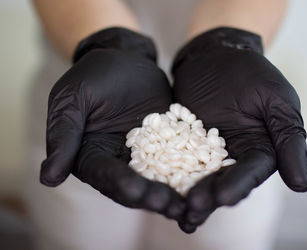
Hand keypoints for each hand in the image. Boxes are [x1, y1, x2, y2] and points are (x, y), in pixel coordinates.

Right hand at [40, 28, 185, 220]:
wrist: (126, 59)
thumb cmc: (93, 75)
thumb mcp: (73, 99)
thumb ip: (64, 135)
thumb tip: (47, 178)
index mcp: (90, 155)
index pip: (104, 175)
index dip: (120, 184)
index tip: (137, 191)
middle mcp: (117, 162)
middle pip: (134, 186)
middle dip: (152, 197)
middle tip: (171, 205)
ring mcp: (144, 156)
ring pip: (158, 180)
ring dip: (174, 193)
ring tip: (191, 204)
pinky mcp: (167, 146)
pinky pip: (179, 161)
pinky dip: (190, 173)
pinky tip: (206, 182)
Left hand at [171, 27, 306, 232]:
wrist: (214, 55)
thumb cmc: (250, 72)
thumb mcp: (275, 99)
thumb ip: (288, 139)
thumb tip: (302, 185)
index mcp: (260, 149)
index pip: (251, 172)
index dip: (238, 185)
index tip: (223, 197)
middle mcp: (233, 156)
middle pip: (222, 181)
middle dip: (210, 196)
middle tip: (194, 207)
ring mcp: (205, 152)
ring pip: (198, 178)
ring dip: (188, 196)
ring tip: (177, 212)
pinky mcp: (181, 144)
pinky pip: (174, 161)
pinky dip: (168, 176)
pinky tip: (157, 189)